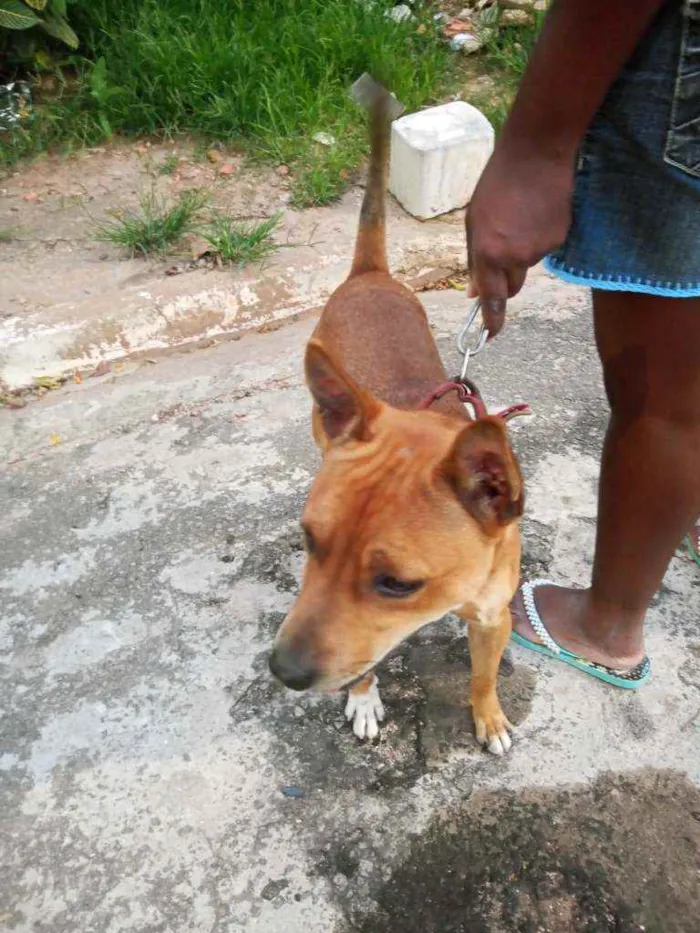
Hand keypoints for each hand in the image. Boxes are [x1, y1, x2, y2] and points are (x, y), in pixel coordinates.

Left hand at [466, 143, 574, 335]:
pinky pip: (544, 250)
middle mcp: (516, 256)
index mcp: (489, 252)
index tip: (490, 336)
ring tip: (518, 217)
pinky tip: (535, 212)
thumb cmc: (498, 184)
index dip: (491, 321)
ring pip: (527, 266)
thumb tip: (474, 294)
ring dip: (520, 252)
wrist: (538, 153)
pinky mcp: (560, 239)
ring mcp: (541, 249)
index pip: (492, 299)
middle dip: (504, 280)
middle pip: (511, 288)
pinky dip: (538, 237)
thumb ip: (476, 260)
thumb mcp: (474, 221)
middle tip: (501, 249)